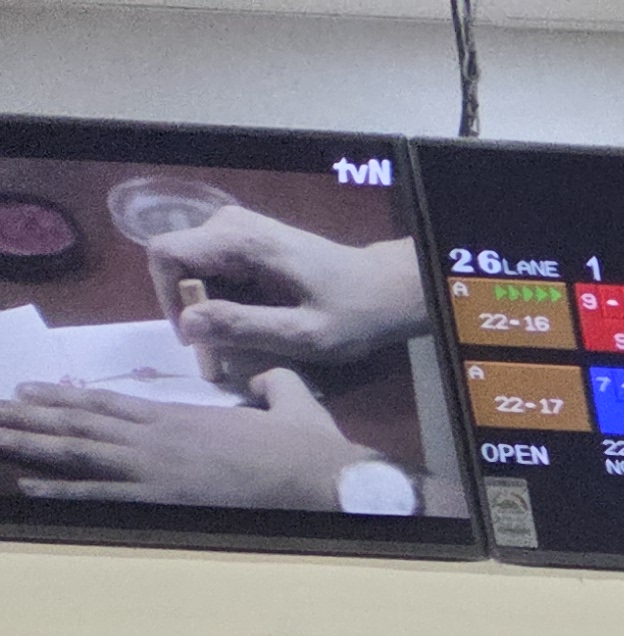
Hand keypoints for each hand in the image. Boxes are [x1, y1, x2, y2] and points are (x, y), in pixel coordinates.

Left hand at [2, 372, 378, 509]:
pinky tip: (30, 488)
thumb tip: (267, 377)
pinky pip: (102, 495)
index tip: (26, 393)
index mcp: (180, 416)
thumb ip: (272, 383)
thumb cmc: (309, 448)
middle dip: (29, 419)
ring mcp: (157, 468)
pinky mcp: (167, 499)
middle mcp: (157, 437)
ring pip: (79, 452)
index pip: (107, 404)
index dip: (62, 398)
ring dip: (31, 445)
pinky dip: (62, 491)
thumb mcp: (291, 400)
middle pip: (79, 424)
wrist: (323, 478)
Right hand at [149, 208, 430, 369]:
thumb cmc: (353, 313)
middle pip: (176, 263)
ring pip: (192, 270)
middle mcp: (228, 224)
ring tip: (247, 338)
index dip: (169, 299)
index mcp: (239, 239)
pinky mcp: (242, 241)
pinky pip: (212, 271)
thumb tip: (188, 324)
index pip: (165, 254)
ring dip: (209, 308)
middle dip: (192, 309)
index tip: (197, 339)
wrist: (385, 289)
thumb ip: (245, 327)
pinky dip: (224, 301)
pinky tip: (257, 321)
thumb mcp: (303, 334)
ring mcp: (235, 229)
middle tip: (224, 350)